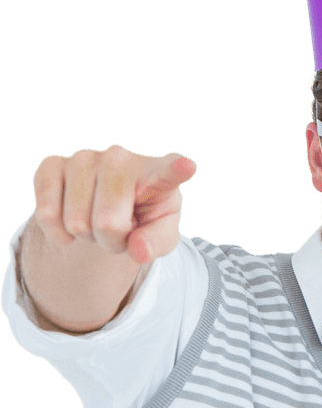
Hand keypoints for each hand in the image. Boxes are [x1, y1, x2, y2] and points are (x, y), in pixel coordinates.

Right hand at [32, 144, 197, 264]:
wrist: (107, 208)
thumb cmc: (143, 220)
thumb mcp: (160, 236)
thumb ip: (156, 243)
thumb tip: (137, 250)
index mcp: (158, 173)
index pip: (169, 171)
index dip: (176, 169)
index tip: (187, 166)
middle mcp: (121, 157)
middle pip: (108, 223)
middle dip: (111, 242)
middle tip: (119, 231)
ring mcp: (84, 156)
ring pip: (77, 222)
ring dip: (86, 237)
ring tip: (98, 222)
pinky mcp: (52, 163)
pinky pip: (47, 213)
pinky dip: (58, 232)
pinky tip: (70, 224)